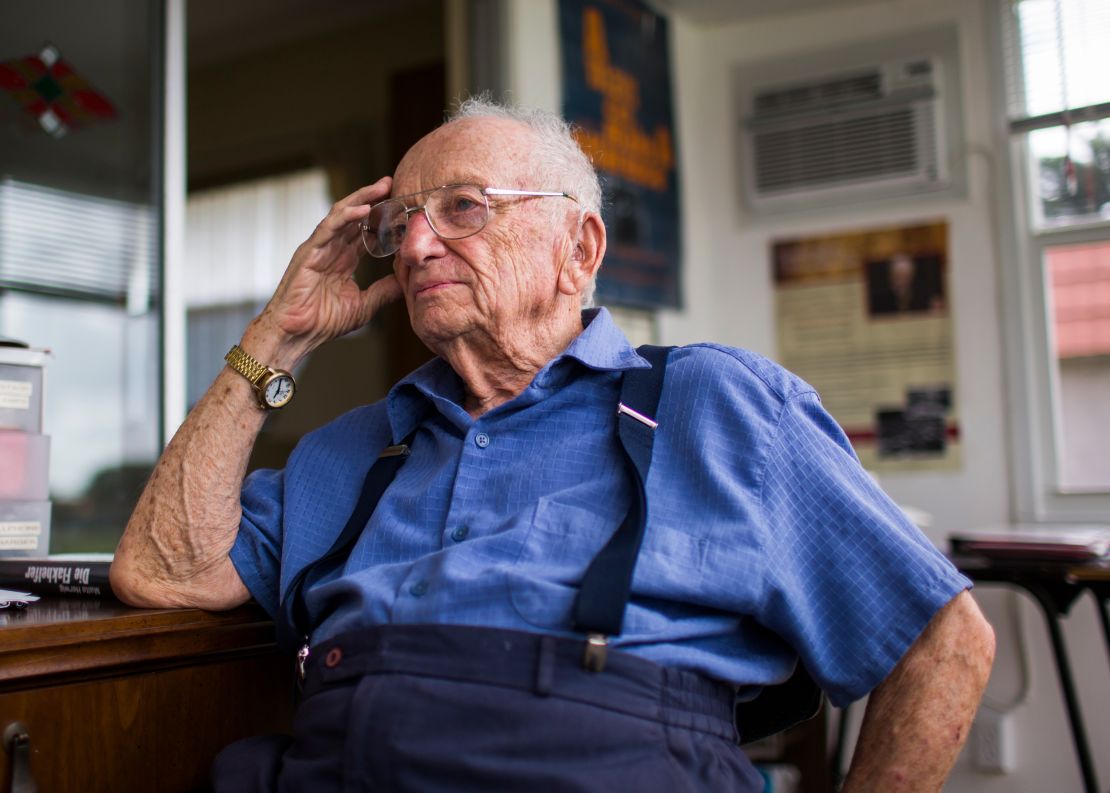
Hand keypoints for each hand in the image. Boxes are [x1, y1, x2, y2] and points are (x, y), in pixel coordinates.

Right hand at [256, 177, 403, 358]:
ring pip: (342, 215)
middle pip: (354, 216)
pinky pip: (329, 228)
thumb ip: (384, 291)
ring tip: (381, 187)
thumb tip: (406, 282)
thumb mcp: (365, 305)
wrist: (298, 334)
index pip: (364, 231)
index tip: (401, 206)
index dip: (381, 218)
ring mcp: (319, 248)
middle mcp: (332, 249)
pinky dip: (346, 216)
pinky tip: (364, 209)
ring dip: (362, 199)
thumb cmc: (324, 321)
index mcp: (344, 259)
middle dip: (373, 198)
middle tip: (392, 184)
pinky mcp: (309, 251)